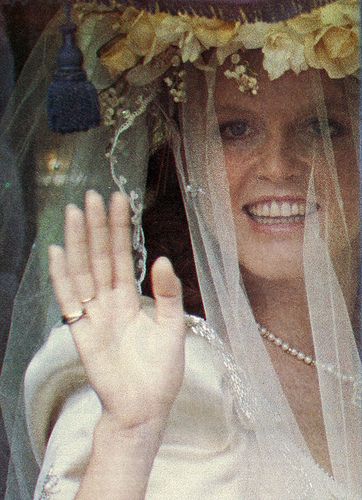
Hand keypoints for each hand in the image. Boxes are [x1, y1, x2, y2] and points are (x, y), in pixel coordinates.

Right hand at [49, 190, 184, 428]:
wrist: (145, 407)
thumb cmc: (161, 371)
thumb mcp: (173, 328)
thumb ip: (168, 294)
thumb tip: (163, 258)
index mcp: (131, 299)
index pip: (124, 256)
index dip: (121, 229)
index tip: (120, 201)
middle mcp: (110, 302)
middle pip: (101, 257)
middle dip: (97, 227)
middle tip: (93, 196)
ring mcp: (93, 315)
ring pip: (83, 271)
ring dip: (78, 242)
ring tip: (74, 213)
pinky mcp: (81, 332)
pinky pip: (69, 300)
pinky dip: (61, 276)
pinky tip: (57, 251)